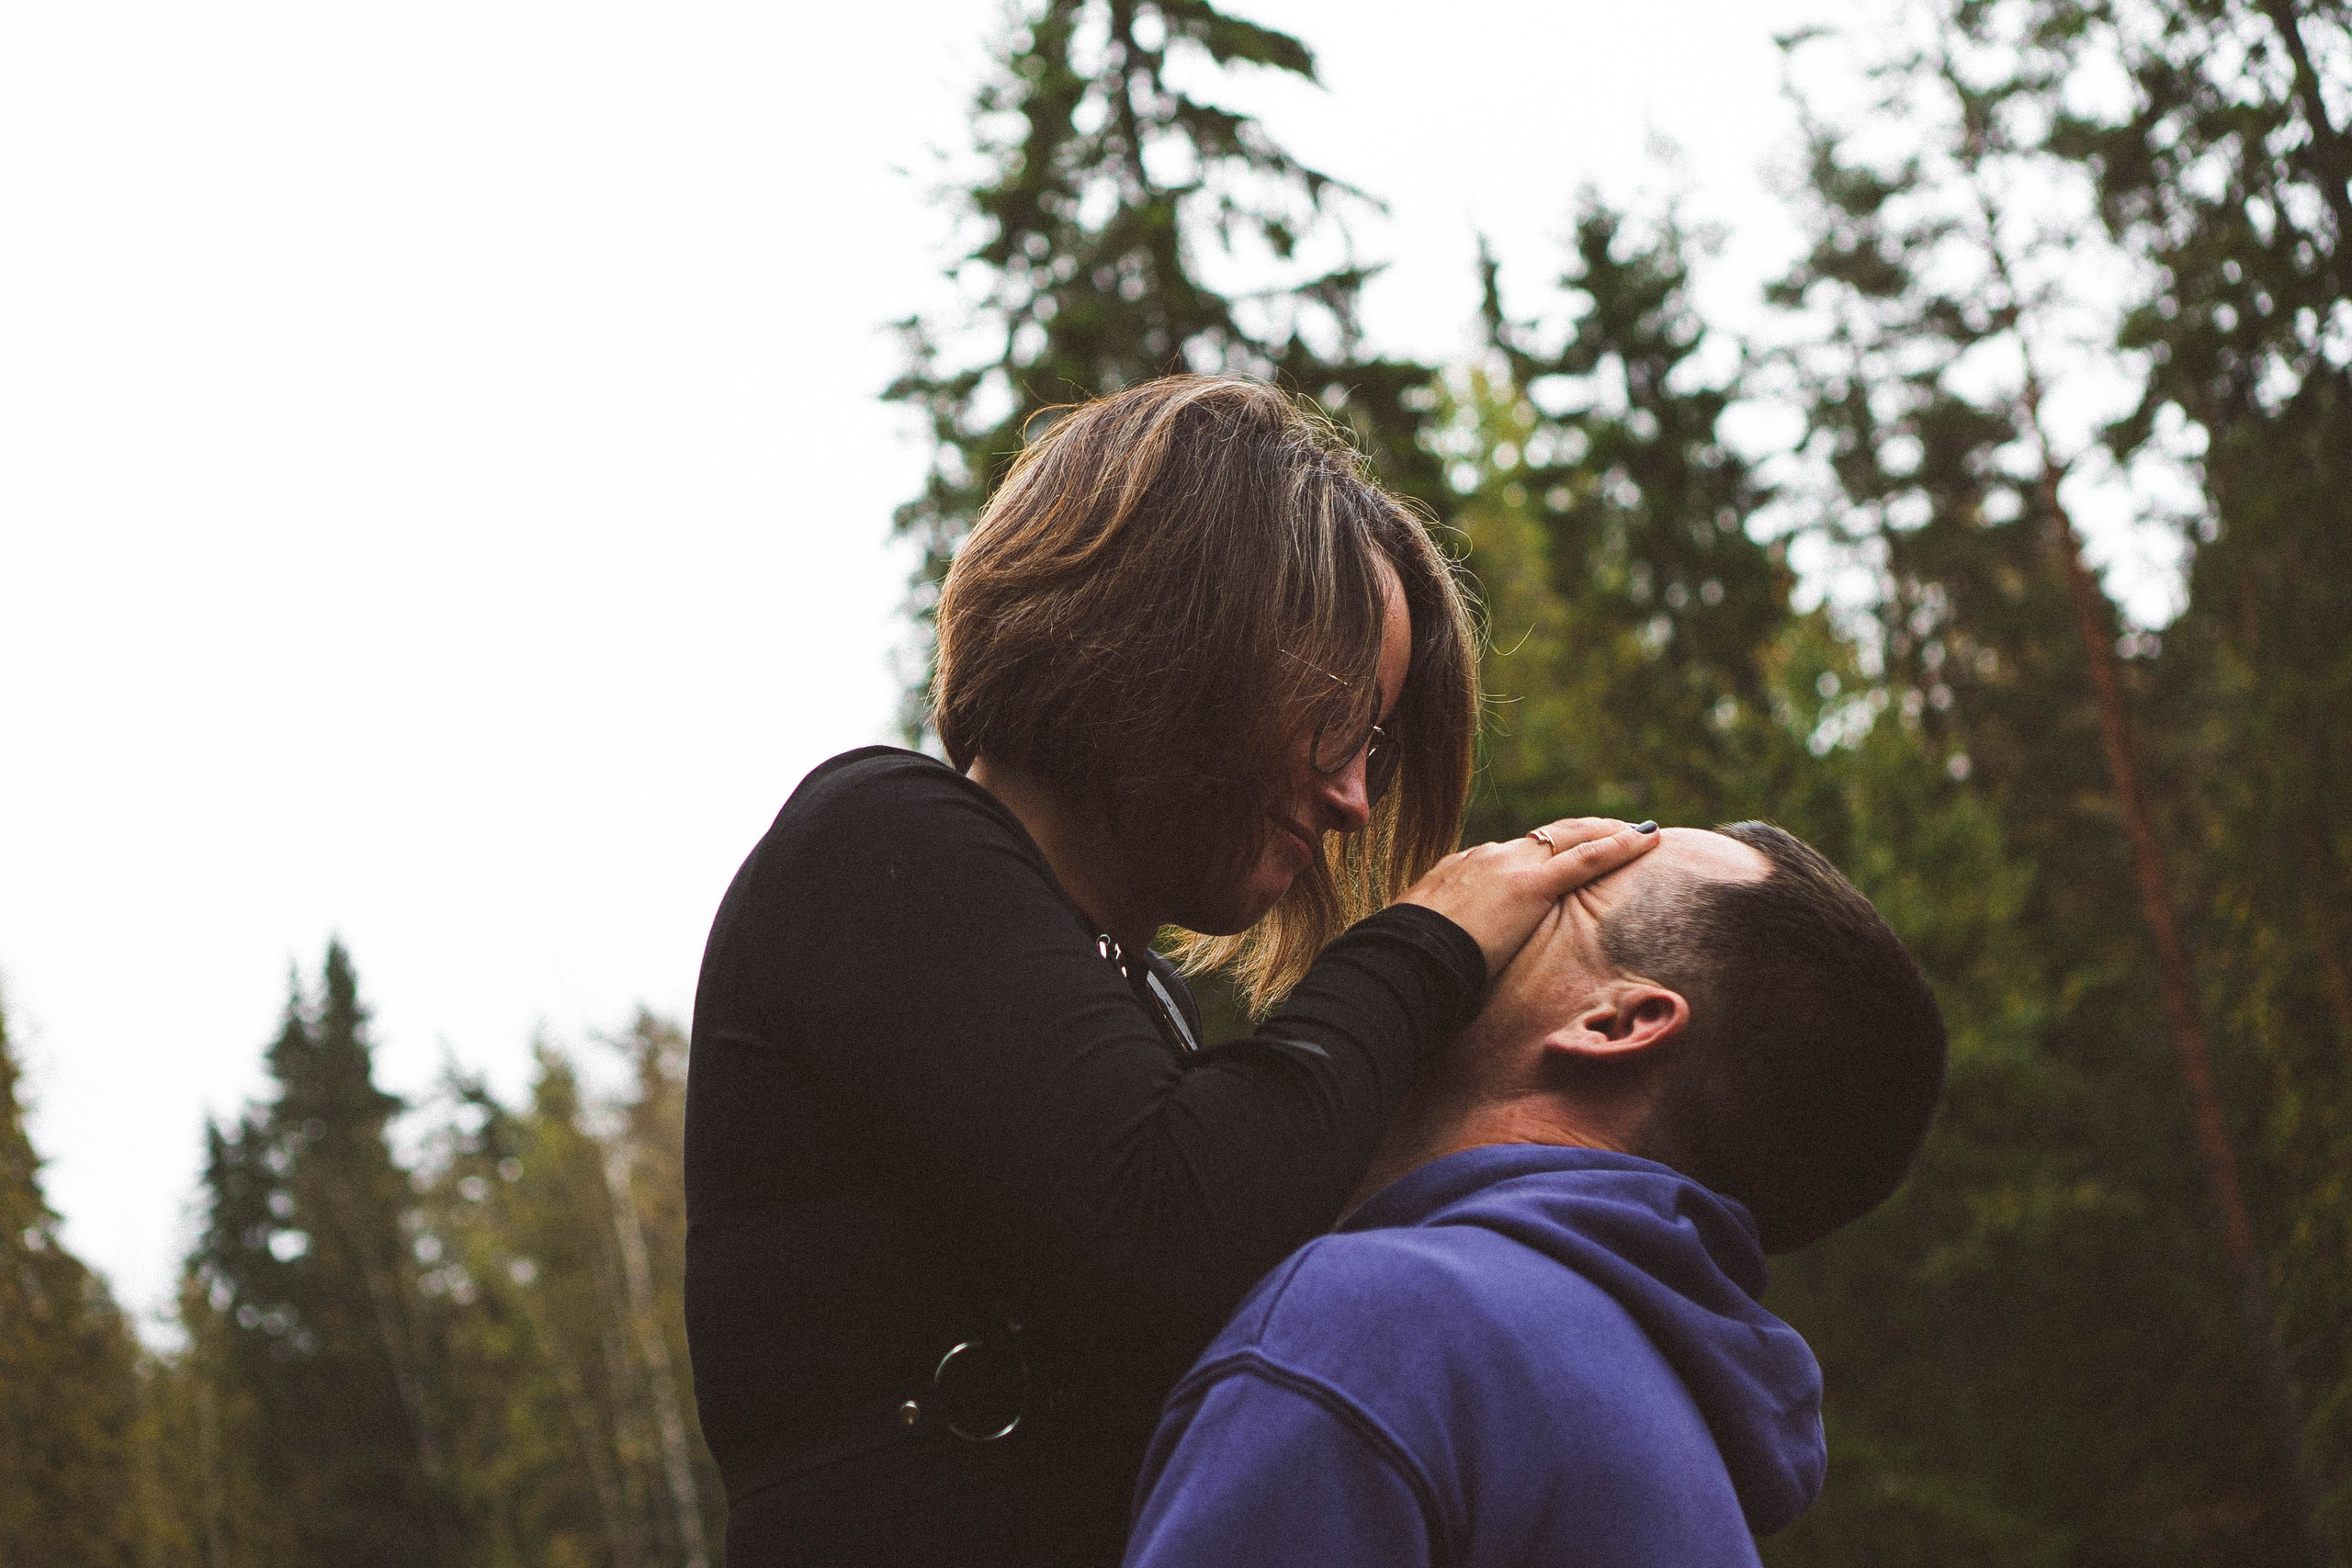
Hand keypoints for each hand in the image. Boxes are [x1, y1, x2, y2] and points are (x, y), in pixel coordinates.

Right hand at [1396, 817, 1659, 976]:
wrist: (1402, 958)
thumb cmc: (1405, 960)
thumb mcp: (1422, 939)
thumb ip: (1442, 935)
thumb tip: (1444, 953)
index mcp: (1459, 868)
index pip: (1511, 852)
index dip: (1542, 850)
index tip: (1560, 851)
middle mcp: (1486, 857)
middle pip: (1545, 836)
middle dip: (1581, 830)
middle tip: (1613, 829)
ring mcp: (1509, 866)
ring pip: (1569, 837)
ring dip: (1606, 831)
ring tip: (1637, 832)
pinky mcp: (1530, 886)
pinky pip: (1585, 859)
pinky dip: (1618, 845)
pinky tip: (1645, 839)